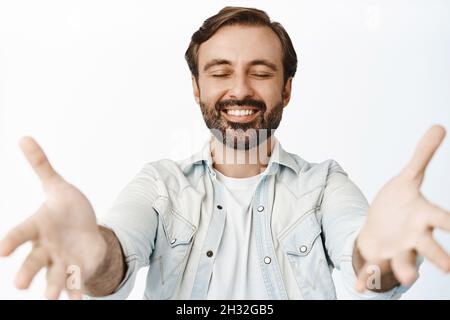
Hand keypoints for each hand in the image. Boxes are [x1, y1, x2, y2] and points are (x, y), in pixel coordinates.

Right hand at [0, 137, 106, 298]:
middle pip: (33, 261)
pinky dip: (76, 292)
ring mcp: (60, 261)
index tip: (1, 250)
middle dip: (26, 272)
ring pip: (53, 277)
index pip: (20, 233)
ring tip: (51, 299)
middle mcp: (44, 248)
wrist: (85, 229)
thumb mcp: (57, 186)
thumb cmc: (66, 209)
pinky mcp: (76, 270)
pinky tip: (79, 301)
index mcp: (37, 227)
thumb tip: (24, 137)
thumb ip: (41, 166)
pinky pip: (75, 283)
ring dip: (51, 289)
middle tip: (19, 284)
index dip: (11, 241)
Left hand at [355, 125, 449, 291]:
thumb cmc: (400, 204)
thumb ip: (422, 156)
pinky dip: (366, 281)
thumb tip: (439, 125)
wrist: (381, 225)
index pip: (442, 220)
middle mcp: (414, 238)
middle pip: (429, 249)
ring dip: (405, 271)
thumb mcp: (408, 178)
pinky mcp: (378, 260)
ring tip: (406, 279)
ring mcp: (397, 251)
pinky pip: (372, 273)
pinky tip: (358, 287)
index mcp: (423, 217)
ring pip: (404, 264)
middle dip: (438, 257)